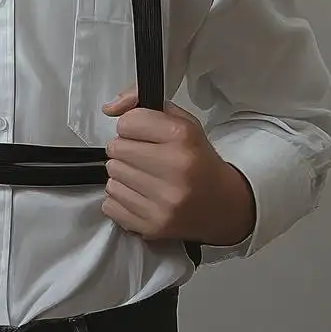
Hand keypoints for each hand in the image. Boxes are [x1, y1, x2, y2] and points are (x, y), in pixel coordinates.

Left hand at [101, 91, 256, 244]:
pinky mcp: (152, 226)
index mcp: (182, 136)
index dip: (131, 125)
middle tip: (142, 156)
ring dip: (122, 176)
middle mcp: (174, 169)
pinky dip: (120, 199)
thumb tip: (109, 108)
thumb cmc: (198, 160)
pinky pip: (110, 205)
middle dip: (125, 150)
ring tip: (143, 177)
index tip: (140, 133)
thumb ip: (143, 105)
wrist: (221, 204)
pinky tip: (139, 195)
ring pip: (111, 179)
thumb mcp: (183, 122)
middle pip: (116, 150)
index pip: (128, 122)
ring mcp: (163, 201)